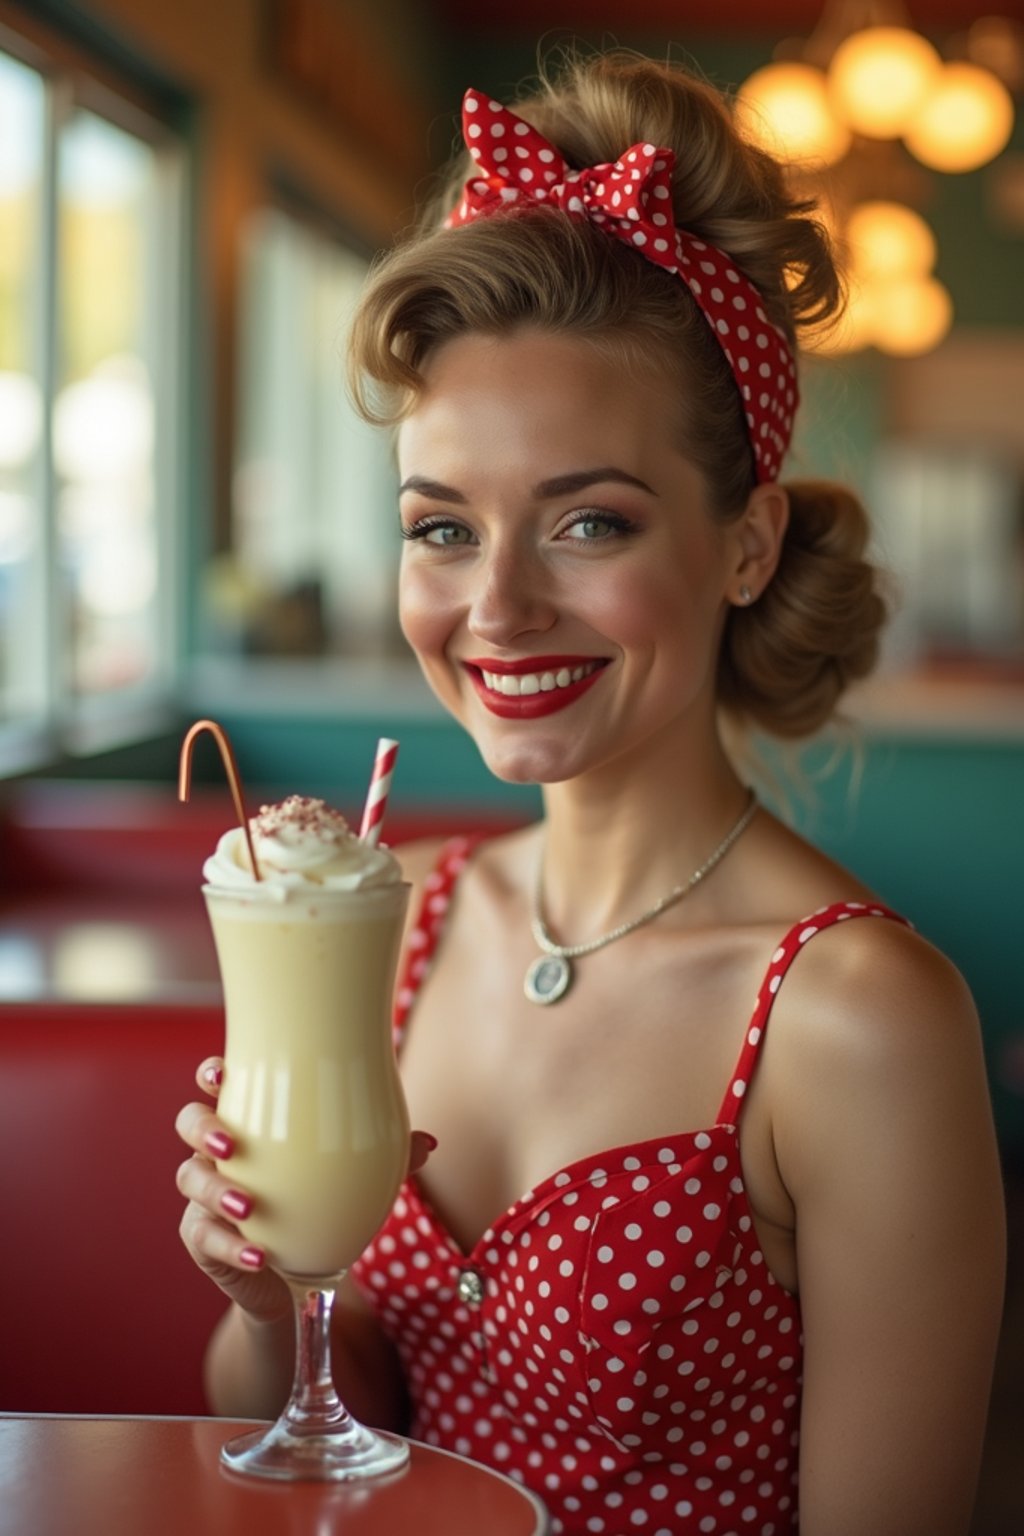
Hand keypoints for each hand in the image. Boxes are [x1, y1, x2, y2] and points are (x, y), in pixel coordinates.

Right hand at [175, 1057, 435, 1321]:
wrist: (294, 1276)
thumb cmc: (317, 1204)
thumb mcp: (350, 1177)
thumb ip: (385, 1157)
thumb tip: (429, 1142)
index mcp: (251, 1122)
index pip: (220, 1086)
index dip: (212, 1074)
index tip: (221, 1074)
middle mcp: (219, 1152)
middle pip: (189, 1123)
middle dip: (203, 1128)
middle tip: (229, 1143)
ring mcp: (204, 1195)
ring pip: (189, 1180)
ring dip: (215, 1190)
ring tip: (247, 1205)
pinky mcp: (202, 1239)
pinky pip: (205, 1238)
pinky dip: (231, 1246)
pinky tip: (258, 1254)